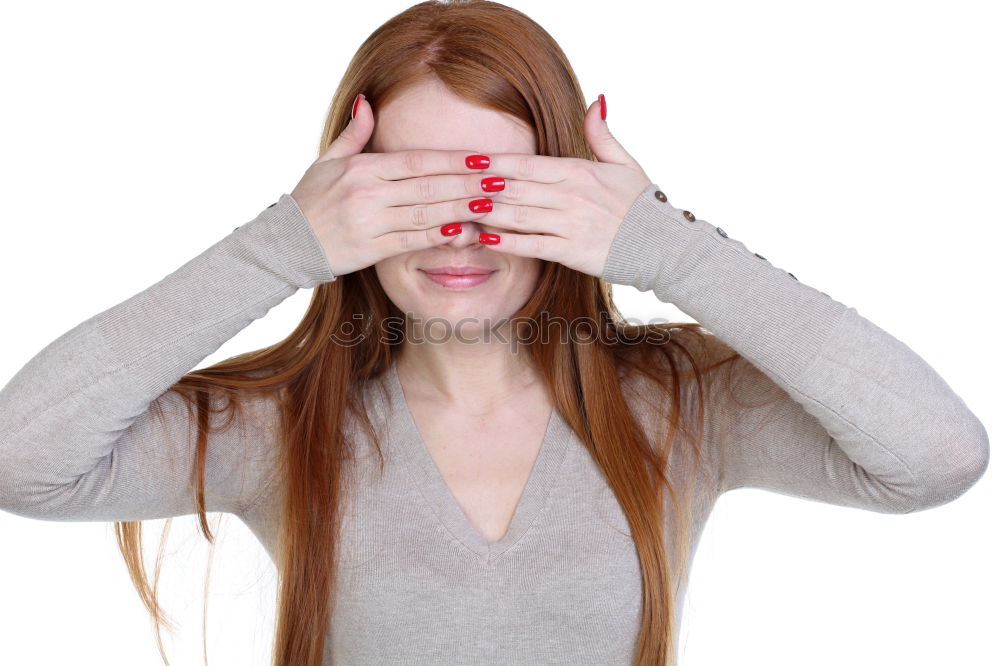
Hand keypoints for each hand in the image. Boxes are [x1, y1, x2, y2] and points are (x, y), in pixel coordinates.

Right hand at [289, 94, 498, 275]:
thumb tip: (368, 100)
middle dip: (468, 182)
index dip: (453, 160)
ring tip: (491, 204)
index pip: (417, 160)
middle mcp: (368, 193)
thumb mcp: (326, 161)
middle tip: (501, 180)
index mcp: (363, 168)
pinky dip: (439, 236)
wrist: (284, 244)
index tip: (482, 158)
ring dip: (462, 208)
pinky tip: (463, 231)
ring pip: (426, 213)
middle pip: (429, 185)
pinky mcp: (372, 249)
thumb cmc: (310, 201)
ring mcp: (371, 222)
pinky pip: (412, 241)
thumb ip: (354, 134)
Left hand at [470, 95, 652, 277]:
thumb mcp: (624, 163)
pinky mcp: (571, 252)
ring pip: (518, 215)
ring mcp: (570, 224)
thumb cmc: (640, 205)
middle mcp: (571, 196)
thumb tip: (596, 101)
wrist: (662, 245)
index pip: (526, 164)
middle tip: (453, 185)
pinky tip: (486, 239)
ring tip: (461, 210)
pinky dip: (507, 242)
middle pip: (515, 188)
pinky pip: (532, 245)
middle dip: (482, 187)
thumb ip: (601, 134)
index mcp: (578, 171)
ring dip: (487, 213)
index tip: (469, 160)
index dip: (494, 163)